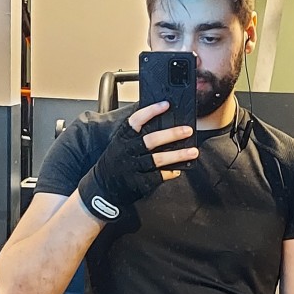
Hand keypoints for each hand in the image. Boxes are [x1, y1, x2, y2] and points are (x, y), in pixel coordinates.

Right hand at [77, 101, 198, 220]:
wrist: (101, 188)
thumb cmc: (114, 163)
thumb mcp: (119, 145)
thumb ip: (134, 135)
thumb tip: (158, 123)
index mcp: (123, 139)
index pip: (136, 120)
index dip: (151, 111)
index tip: (166, 105)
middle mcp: (128, 151)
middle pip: (152, 140)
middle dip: (171, 134)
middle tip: (188, 130)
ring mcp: (133, 168)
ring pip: (158, 159)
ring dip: (177, 155)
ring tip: (193, 151)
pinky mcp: (138, 182)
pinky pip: (157, 176)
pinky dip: (169, 173)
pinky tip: (178, 170)